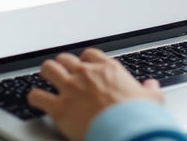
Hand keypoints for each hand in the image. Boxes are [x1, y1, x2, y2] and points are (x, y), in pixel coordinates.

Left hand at [27, 48, 162, 140]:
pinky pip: (37, 96)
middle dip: (64, 65)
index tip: (86, 66)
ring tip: (47, 79)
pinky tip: (36, 100)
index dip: (86, 60)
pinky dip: (35, 98)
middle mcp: (86, 74)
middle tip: (63, 73)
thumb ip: (150, 90)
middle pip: (66, 58)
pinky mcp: (59, 107)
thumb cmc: (137, 116)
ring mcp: (71, 89)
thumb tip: (151, 86)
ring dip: (47, 73)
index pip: (90, 54)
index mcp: (108, 69)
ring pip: (49, 69)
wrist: (125, 132)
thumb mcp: (152, 99)